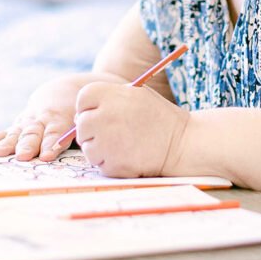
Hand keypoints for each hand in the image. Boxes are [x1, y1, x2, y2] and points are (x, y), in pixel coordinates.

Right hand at [0, 72, 122, 160]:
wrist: (71, 87)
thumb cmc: (86, 105)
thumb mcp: (93, 111)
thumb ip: (90, 127)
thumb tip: (97, 143)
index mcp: (63, 114)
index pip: (57, 130)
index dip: (52, 142)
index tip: (46, 154)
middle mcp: (43, 117)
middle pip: (35, 131)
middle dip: (29, 144)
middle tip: (23, 156)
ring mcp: (30, 119)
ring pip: (18, 131)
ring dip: (9, 144)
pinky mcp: (21, 123)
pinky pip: (5, 132)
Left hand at [74, 81, 189, 176]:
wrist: (181, 143)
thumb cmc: (158, 117)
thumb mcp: (135, 94)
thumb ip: (109, 98)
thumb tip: (79, 115)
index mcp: (111, 94)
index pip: (82, 99)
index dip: (89, 108)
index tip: (101, 114)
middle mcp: (105, 116)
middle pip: (81, 125)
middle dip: (92, 131)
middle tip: (112, 133)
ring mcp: (107, 141)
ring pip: (88, 148)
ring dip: (100, 149)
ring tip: (122, 145)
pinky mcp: (113, 164)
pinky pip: (100, 165)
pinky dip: (110, 164)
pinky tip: (127, 156)